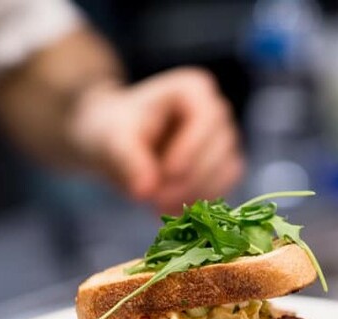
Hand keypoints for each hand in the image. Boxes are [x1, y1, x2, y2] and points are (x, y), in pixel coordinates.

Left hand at [71, 67, 244, 213]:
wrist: (113, 146)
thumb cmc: (112, 133)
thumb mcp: (111, 142)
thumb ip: (127, 161)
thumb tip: (145, 191)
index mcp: (193, 90)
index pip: (207, 117)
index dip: (191, 148)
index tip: (166, 174)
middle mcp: (215, 112)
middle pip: (220, 147)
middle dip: (190, 178)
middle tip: (156, 200)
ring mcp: (222, 141)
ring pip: (226, 171)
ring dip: (196, 194)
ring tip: (159, 207)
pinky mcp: (222, 168)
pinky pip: (223, 188)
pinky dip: (199, 202)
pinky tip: (169, 210)